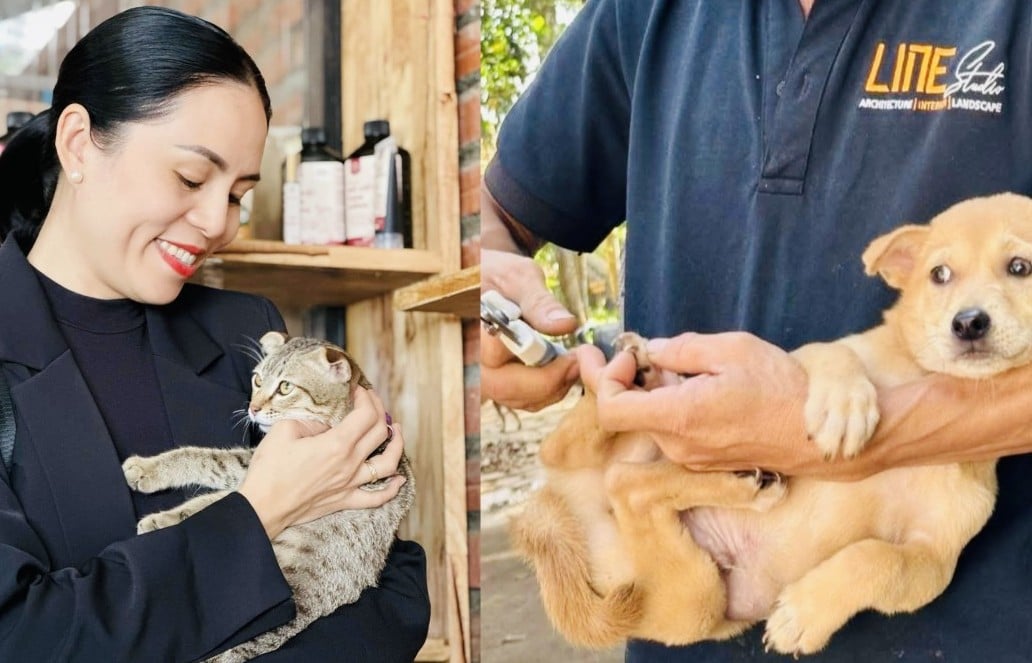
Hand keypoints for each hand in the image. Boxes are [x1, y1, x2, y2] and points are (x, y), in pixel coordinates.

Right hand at [238, 387, 405, 538]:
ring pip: (388, 463)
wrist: (262, 508)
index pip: (366, 414)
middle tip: (370, 402)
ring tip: (395, 430)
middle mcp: (350, 464)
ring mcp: (350, 484)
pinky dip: (392, 488)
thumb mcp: (284, 430)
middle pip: (380, 432)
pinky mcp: (345, 501)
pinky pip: (377, 498)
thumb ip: (310, 420)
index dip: (366, 398)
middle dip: (379, 410)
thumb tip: (326, 420)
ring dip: (397, 443)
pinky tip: (399, 478)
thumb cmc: (269, 470)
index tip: (357, 390)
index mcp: (337, 444)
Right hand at [481, 248, 579, 410]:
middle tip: (577, 363)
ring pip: (516, 398)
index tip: (572, 356)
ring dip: (550, 387)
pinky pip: (520, 398)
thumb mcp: (518, 277)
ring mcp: (480, 375)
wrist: (485, 280)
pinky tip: (562, 369)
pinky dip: (545, 390)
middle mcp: (469, 358)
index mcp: (470, 328)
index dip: (537, 363)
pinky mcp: (494, 382)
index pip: (498, 358)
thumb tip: (566, 325)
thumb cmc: (498, 273)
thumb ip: (540, 302)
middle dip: (549, 382)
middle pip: (506, 388)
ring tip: (573, 363)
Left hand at [577, 332, 823, 475]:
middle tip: (640, 351)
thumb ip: (682, 349)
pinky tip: (695, 387)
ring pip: (651, 421)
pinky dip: (670, 407)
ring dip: (653, 393)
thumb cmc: (780, 388)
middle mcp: (678, 445)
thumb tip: (652, 351)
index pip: (610, 410)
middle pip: (628, 414)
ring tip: (681, 367)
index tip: (630, 356)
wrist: (817, 433)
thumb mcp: (732, 349)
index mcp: (680, 416)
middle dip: (629, 380)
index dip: (608, 379)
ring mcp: (689, 458)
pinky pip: (672, 431)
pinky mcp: (701, 462)